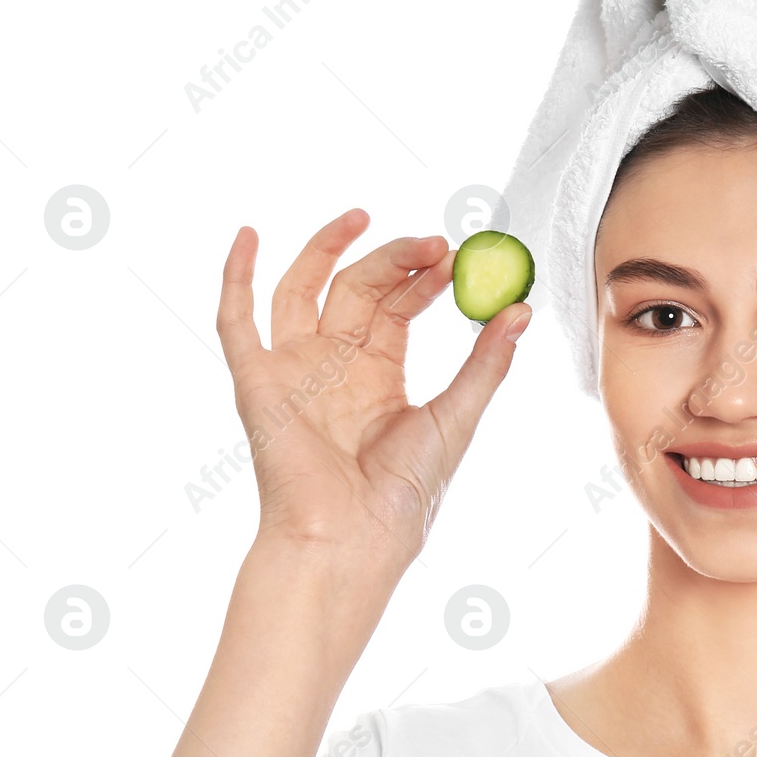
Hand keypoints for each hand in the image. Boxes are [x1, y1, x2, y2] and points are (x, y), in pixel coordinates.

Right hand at [216, 208, 530, 572]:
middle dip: (393, 261)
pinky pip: (236, 322)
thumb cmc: (403, 495)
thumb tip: (521, 309)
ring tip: (361, 216)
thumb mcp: (455, 417)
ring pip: (303, 290)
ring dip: (327, 249)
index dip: (423, 278)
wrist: (354, 539)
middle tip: (434, 243)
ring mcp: (292, 371)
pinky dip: (236, 277)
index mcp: (377, 376)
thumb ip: (485, 362)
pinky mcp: (257, 383)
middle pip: (356, 290)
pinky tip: (249, 236)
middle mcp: (332, 367)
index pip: (396, 307)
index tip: (456, 255)